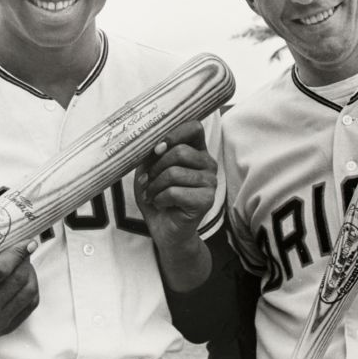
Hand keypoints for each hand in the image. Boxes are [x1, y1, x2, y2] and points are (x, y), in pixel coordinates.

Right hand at [0, 215, 39, 352]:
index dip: (16, 253)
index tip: (25, 240)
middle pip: (17, 278)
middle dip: (25, 258)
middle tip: (26, 245)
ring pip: (28, 290)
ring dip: (30, 270)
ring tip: (24, 260)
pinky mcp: (6, 328)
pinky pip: (30, 303)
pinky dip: (32, 285)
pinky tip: (24, 276)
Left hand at [134, 120, 217, 250]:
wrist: (165, 231)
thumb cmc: (158, 197)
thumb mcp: (150, 170)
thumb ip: (153, 154)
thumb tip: (154, 145)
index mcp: (197, 151)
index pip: (194, 127)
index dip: (174, 133)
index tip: (157, 148)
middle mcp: (208, 163)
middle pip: (180, 151)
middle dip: (156, 167)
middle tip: (147, 181)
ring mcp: (210, 182)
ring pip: (175, 172)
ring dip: (155, 185)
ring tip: (151, 194)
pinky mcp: (206, 200)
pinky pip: (175, 192)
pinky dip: (160, 198)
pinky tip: (160, 203)